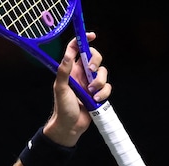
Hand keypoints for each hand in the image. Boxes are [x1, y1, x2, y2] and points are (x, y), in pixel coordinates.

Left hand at [44, 31, 111, 145]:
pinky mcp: (98, 93)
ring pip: (104, 72)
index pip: (77, 50)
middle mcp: (81, 74)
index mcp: (71, 70)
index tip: (92, 36)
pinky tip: (96, 100)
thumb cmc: (62, 108)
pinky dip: (103, 93)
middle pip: (95, 58)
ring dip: (99, 82)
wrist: (70, 126)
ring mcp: (90, 84)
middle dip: (96, 62)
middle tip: (91, 70)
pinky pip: (107, 87)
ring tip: (91, 93)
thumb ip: (64, 70)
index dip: (84, 40)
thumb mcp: (61, 88)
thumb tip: (69, 53)